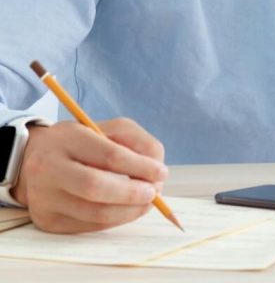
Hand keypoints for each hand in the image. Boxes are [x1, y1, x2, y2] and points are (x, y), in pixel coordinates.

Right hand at [11, 118, 167, 233]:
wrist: (34, 158)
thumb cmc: (80, 141)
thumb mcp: (106, 128)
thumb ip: (135, 141)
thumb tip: (157, 168)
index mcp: (67, 138)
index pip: (108, 155)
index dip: (140, 166)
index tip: (161, 172)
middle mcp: (50, 167)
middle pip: (96, 187)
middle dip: (132, 193)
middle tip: (154, 193)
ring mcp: (45, 197)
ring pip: (93, 212)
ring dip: (128, 211)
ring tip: (146, 203)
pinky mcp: (47, 220)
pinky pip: (87, 226)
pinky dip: (113, 220)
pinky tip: (125, 211)